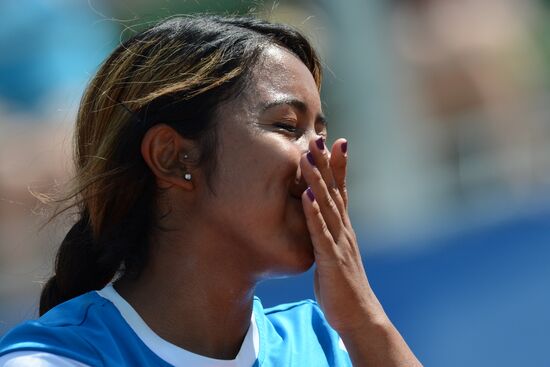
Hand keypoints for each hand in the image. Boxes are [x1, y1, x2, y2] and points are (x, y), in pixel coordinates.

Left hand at [300, 137, 422, 366]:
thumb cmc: (343, 288)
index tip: (336, 141)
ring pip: (327, 206)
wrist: (360, 317)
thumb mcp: (333, 257)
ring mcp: (339, 243)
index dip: (339, 166)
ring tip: (308, 157)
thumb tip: (317, 226)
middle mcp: (344, 231)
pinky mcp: (331, 260)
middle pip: (335, 191)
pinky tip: (305, 196)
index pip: (341, 191)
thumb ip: (326, 239)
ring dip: (317, 180)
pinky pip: (320, 233)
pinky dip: (313, 213)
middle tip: (319, 136)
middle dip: (327, 163)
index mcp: (344, 229)